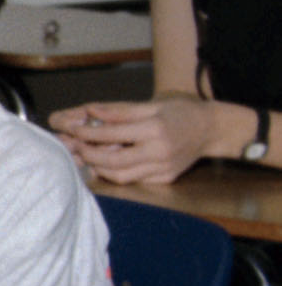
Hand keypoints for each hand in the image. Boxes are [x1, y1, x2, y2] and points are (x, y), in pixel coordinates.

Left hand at [61, 95, 226, 187]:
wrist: (211, 129)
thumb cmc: (181, 113)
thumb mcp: (153, 105)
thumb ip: (121, 111)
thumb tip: (91, 111)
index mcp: (156, 128)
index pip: (113, 134)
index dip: (89, 133)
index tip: (73, 131)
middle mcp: (160, 152)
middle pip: (113, 161)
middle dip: (90, 155)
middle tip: (76, 148)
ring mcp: (163, 168)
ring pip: (121, 176)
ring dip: (99, 168)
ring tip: (89, 156)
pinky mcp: (165, 179)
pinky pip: (133, 180)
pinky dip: (116, 173)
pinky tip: (107, 164)